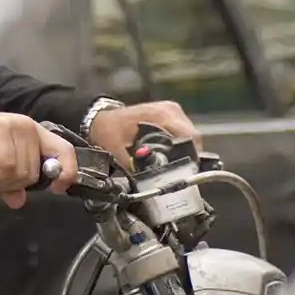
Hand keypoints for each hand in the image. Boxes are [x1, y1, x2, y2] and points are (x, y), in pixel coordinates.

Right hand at [0, 106, 76, 208]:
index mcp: (33, 133)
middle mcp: (27, 127)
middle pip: (36, 172)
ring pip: (21, 171)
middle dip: (14, 183)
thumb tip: (18, 200)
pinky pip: (6, 166)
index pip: (64, 151)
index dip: (66, 173)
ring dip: (0, 179)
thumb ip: (9, 182)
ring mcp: (13, 126)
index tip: (56, 188)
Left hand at [86, 101, 201, 169]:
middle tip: (179, 173)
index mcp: (160, 115)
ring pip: (190, 135)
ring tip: (173, 164)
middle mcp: (170, 110)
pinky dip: (180, 144)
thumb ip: (135, 169)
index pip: (190, 137)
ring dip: (185, 151)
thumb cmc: (109, 132)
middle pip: (193, 137)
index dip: (193, 157)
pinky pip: (183, 132)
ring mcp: (172, 110)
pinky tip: (170, 154)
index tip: (187, 172)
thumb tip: (151, 185)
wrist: (101, 119)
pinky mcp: (171, 114)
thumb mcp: (120, 153)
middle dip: (189, 157)